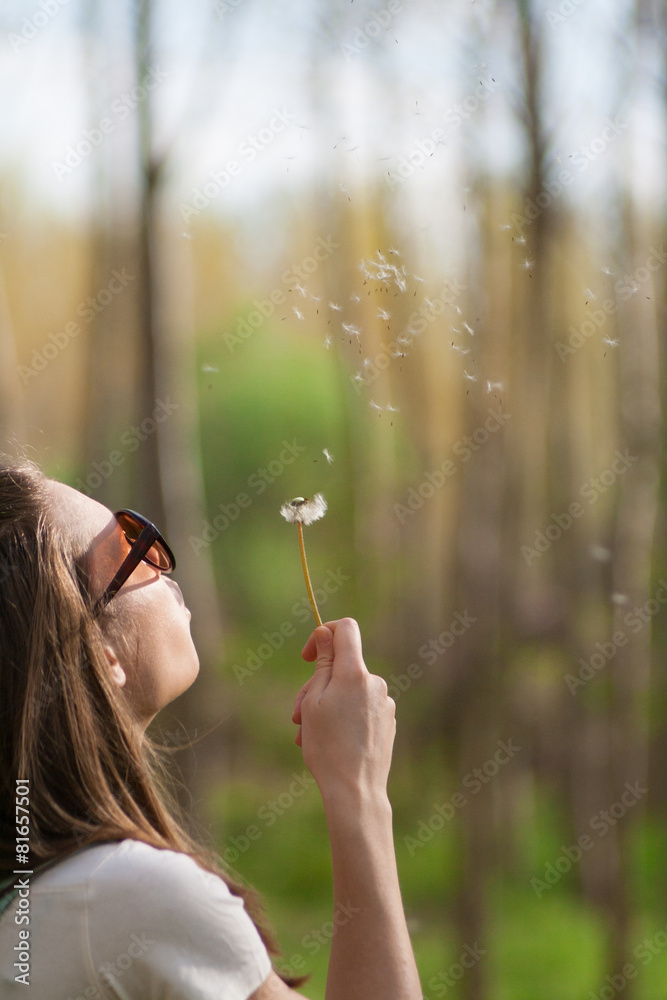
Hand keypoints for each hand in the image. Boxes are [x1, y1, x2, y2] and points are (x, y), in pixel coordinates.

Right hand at [292, 618, 395, 800]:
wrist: (355, 790)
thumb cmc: (327, 746)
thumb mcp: (314, 701)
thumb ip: (322, 663)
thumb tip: (325, 633)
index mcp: (355, 673)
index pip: (345, 629)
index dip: (324, 633)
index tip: (307, 656)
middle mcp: (375, 683)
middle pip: (342, 666)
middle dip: (317, 683)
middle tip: (297, 714)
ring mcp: (384, 703)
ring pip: (348, 690)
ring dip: (326, 705)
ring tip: (309, 734)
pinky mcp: (387, 721)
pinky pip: (360, 708)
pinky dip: (343, 716)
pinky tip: (329, 741)